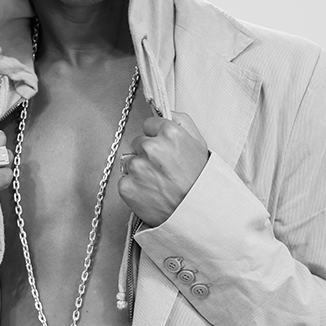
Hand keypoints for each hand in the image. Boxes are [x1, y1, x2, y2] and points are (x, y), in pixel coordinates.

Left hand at [117, 111, 208, 226]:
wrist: (198, 214)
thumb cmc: (201, 179)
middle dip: (147, 154)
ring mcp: (137, 168)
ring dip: (140, 171)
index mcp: (169, 133)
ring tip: (159, 184)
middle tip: (164, 170)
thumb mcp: (200, 143)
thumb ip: (182, 121)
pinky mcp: (127, 186)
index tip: (165, 150)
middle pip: (138, 143)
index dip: (157, 137)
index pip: (149, 124)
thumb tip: (165, 111)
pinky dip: (134, 187)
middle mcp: (151, 147)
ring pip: (130, 162)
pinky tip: (151, 193)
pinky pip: (124, 181)